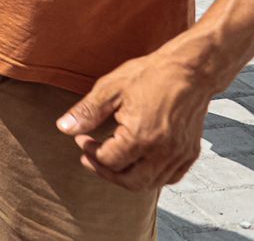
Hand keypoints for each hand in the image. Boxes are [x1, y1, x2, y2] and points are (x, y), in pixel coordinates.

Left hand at [56, 50, 212, 190]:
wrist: (189, 70)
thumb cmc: (149, 75)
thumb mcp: (110, 89)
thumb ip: (86, 112)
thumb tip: (63, 128)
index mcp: (141, 137)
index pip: (109, 161)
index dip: (89, 152)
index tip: (81, 139)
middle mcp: (163, 152)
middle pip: (129, 182)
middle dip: (104, 172)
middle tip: (89, 157)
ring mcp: (180, 155)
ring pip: (150, 183)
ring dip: (126, 176)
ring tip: (110, 159)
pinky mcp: (190, 153)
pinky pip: (169, 178)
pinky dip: (151, 176)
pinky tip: (137, 161)